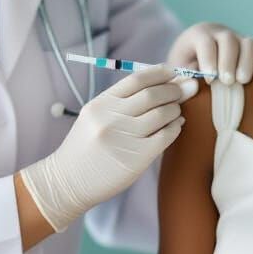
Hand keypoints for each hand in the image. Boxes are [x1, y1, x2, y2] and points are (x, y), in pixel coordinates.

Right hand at [18, 64, 197, 231]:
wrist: (68, 181)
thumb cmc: (86, 146)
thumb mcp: (94, 115)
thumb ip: (122, 100)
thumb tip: (162, 83)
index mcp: (101, 104)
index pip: (136, 79)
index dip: (160, 73)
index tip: (173, 72)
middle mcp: (111, 118)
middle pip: (152, 95)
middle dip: (173, 90)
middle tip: (184, 90)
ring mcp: (124, 139)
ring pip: (162, 114)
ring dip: (175, 108)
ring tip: (176, 109)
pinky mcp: (136, 159)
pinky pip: (165, 136)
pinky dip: (175, 127)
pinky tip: (176, 125)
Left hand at [167, 21, 252, 83]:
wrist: (200, 66)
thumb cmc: (187, 73)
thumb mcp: (180, 72)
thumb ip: (184, 77)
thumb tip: (194, 83)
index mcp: (199, 35)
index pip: (205, 41)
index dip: (208, 59)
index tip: (209, 79)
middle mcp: (221, 34)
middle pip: (228, 40)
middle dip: (228, 61)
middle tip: (226, 81)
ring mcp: (240, 39)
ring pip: (248, 42)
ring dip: (247, 61)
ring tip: (242, 80)